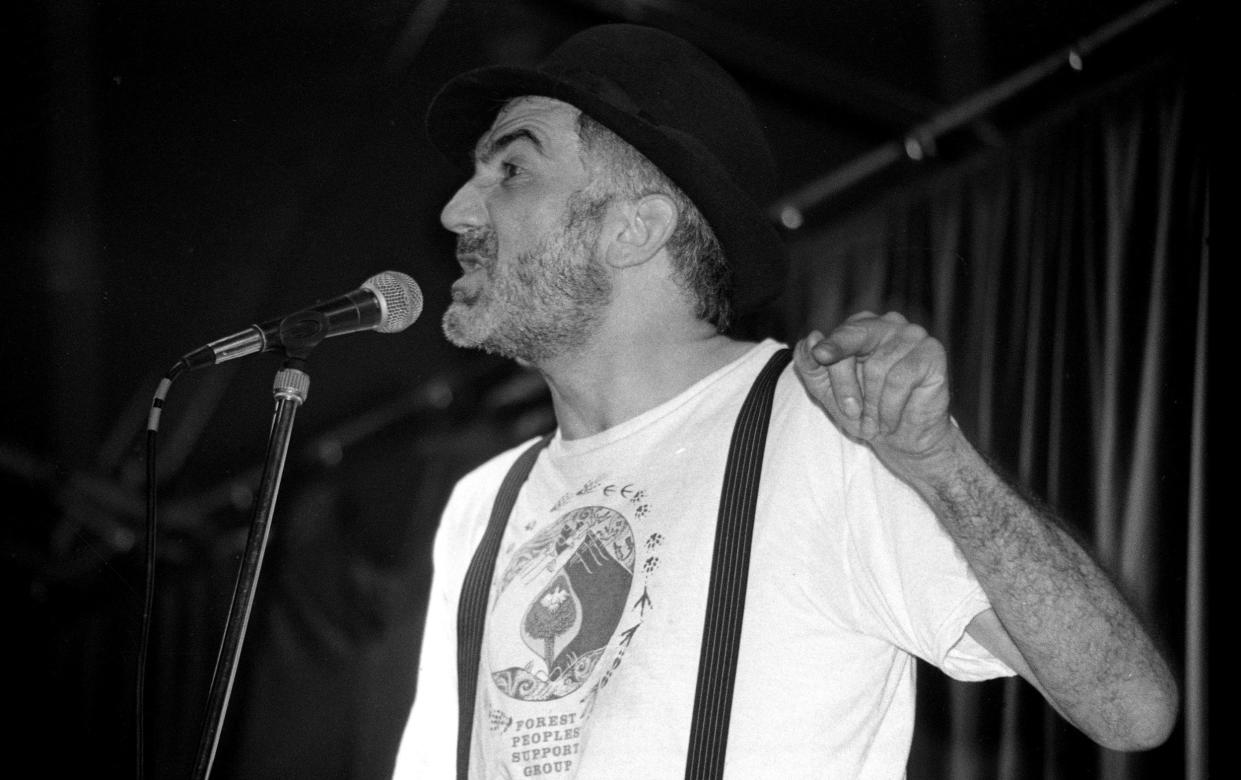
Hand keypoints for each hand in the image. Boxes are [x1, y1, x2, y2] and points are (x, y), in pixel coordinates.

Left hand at [793, 311, 953, 462]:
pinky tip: (891, 420)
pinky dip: (890, 407)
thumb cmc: (864, 411)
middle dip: (846, 383)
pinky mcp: (932, 353)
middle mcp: (889, 323)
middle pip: (856, 342)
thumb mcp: (826, 391)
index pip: (841, 335)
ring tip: (875, 421)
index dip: (832, 348)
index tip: (820, 356)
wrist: (901, 439)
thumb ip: (809, 365)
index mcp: (862, 326)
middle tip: (850, 412)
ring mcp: (914, 335)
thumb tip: (810, 339)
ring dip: (871, 403)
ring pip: (877, 366)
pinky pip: (900, 378)